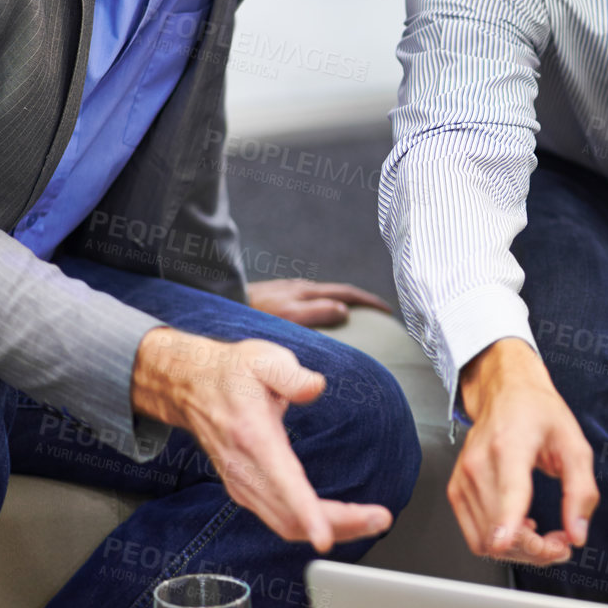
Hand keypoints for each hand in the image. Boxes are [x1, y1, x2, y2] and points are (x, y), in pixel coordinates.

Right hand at [130, 327, 392, 551]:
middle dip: (338, 525)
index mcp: (253, 437)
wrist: (190, 385)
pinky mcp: (245, 490)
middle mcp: (244, 469)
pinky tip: (341, 520)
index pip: (282, 483)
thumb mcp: (264, 359)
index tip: (324, 538)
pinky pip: (280, 520)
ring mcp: (242, 484)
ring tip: (371, 521)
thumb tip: (316, 386)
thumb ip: (291, 374)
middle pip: (290, 516)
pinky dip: (311, 525)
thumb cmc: (233, 372)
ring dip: (331, 529)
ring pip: (286, 525)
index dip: (306, 513)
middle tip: (381, 519)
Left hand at [246, 279, 391, 326]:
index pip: (347, 293)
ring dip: (341, 303)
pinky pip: (307, 301)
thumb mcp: (288, 316)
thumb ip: (317, 312)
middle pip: (338, 292)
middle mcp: (300, 288)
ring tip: (353, 318)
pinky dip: (322, 307)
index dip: (369, 302)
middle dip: (361, 301)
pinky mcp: (275, 297)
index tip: (388, 311)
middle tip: (378, 315)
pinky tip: (316, 319)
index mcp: (307, 291)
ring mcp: (287, 291)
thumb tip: (345, 311)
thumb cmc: (252, 316)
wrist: (219, 303)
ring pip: (322, 295)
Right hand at [450, 338, 597, 564]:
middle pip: (498, 529)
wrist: (506, 392)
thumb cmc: (538, 413)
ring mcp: (463, 479)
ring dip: (520, 551)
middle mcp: (479, 464)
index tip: (507, 543)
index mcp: (510, 446)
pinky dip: (500, 543)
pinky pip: (475, 535)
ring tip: (545, 536)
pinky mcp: (457, 491)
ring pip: (485, 541)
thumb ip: (581, 491)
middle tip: (562, 542)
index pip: (506, 491)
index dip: (507, 523)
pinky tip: (522, 528)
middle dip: (535, 550)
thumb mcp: (574, 445)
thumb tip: (577, 532)